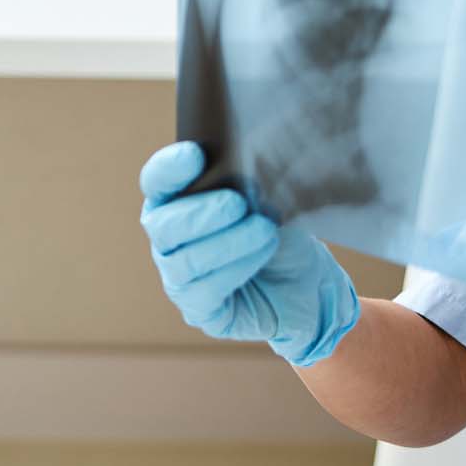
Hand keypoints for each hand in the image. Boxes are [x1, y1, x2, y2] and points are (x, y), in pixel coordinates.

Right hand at [138, 142, 360, 367]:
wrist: (309, 283)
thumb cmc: (280, 232)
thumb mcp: (270, 198)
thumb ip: (250, 180)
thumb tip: (248, 163)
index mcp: (177, 203)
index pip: (157, 182)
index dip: (169, 169)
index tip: (196, 154)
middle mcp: (169, 241)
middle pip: (161, 225)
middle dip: (200, 212)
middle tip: (238, 202)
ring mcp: (180, 279)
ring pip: (184, 261)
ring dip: (227, 242)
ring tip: (264, 228)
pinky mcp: (199, 310)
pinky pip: (205, 292)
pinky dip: (237, 268)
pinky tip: (264, 253)